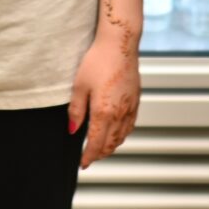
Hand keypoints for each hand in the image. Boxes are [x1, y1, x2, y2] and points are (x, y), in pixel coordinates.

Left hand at [69, 3, 140, 168]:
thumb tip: (73, 130)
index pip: (96, 143)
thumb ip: (76, 110)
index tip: (83, 163)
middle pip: (111, 143)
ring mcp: (130, 107)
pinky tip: (117, 132)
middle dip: (100, 154)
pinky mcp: (136, 100)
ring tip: (102, 148)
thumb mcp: (79, 85)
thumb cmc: (98, 60)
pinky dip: (123, 135)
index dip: (89, 156)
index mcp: (104, 112)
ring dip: (112, 146)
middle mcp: (120, 113)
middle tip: (90, 158)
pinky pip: (130, 125)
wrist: (120, 44)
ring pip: (122, 136)